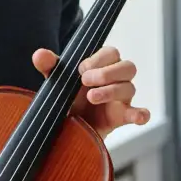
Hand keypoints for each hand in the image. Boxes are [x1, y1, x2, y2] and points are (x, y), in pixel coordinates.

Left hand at [34, 45, 149, 138]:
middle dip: (107, 72)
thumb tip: (39, 54)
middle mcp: (116, 80)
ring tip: (91, 98)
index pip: (112, 53)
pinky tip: (139, 117)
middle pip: (128, 67)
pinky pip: (140, 113)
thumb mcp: (56, 81)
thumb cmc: (67, 98)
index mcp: (102, 67)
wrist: (66, 127)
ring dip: (111, 91)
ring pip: (130, 88)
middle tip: (85, 81)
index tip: (81, 69)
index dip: (99, 59)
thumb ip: (50, 66)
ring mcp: (121, 99)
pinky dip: (141, 114)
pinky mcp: (122, 117)